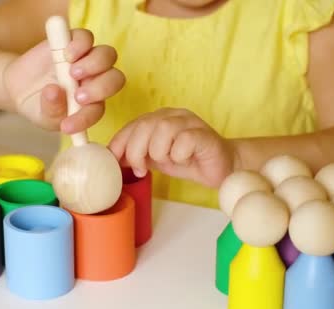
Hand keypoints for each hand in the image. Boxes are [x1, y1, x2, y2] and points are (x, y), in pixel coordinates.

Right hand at [3, 29, 124, 133]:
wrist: (20, 86)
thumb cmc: (38, 105)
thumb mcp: (43, 115)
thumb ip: (51, 109)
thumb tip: (54, 92)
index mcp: (92, 103)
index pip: (97, 110)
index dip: (85, 118)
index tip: (66, 126)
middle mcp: (94, 80)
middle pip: (115, 79)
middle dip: (101, 88)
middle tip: (78, 96)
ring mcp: (85, 59)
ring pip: (107, 55)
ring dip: (94, 64)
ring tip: (72, 72)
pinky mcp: (72, 42)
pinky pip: (85, 37)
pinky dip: (80, 44)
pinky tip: (67, 55)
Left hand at [108, 108, 237, 187]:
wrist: (222, 168)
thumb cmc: (188, 160)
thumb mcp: (155, 158)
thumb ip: (136, 154)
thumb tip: (111, 157)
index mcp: (161, 117)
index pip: (133, 124)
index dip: (120, 142)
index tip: (114, 160)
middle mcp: (175, 115)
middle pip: (144, 125)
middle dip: (136, 151)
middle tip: (141, 169)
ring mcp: (191, 123)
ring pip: (162, 130)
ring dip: (159, 152)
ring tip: (167, 161)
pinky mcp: (204, 135)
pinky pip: (183, 140)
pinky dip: (178, 154)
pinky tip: (184, 159)